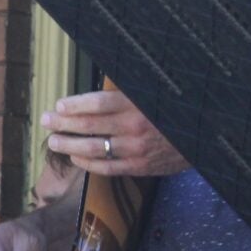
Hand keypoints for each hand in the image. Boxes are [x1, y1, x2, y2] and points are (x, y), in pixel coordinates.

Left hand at [41, 91, 188, 176]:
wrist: (204, 138)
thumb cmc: (175, 110)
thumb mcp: (156, 92)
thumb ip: (130, 89)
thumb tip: (104, 81)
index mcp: (138, 104)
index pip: (98, 104)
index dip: (75, 105)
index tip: (58, 105)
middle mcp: (135, 127)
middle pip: (90, 125)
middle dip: (63, 123)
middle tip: (46, 121)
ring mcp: (136, 149)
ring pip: (93, 149)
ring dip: (69, 145)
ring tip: (54, 141)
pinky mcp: (139, 166)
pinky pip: (106, 168)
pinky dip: (87, 164)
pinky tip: (75, 159)